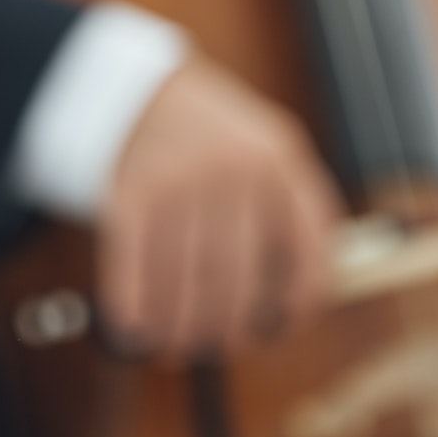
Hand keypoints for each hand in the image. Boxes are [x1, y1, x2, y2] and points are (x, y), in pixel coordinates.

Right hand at [99, 56, 338, 357]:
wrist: (144, 90)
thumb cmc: (215, 138)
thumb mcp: (269, 150)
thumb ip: (292, 210)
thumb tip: (296, 301)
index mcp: (281, 160)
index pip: (308, 250)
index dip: (299, 302)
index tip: (283, 324)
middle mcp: (234, 168)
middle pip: (236, 277)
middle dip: (226, 328)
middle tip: (217, 345)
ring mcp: (180, 178)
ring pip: (184, 280)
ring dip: (177, 328)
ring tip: (175, 346)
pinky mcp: (129, 191)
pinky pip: (132, 266)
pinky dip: (132, 306)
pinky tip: (135, 326)